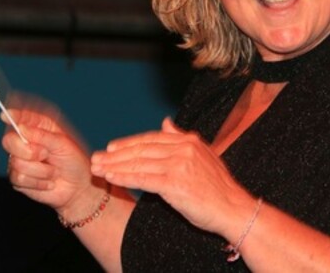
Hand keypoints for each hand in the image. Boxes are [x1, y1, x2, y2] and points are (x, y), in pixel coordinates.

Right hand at [1, 98, 103, 216]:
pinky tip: (48, 182)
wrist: (78, 187)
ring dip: (40, 170)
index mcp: (39, 127)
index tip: (6, 115)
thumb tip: (21, 128)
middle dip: (28, 150)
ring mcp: (19, 160)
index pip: (21, 117)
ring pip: (16, 162)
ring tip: (53, 171)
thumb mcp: (62, 144)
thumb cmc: (74, 161)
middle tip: (45, 154)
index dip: (12, 115)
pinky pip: (20, 178)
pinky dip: (38, 182)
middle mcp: (26, 142)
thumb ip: (42, 136)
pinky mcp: (18, 179)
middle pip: (9, 140)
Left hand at [90, 117, 253, 236]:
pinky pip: (142, 178)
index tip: (111, 147)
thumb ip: (181, 138)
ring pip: (138, 163)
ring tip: (97, 168)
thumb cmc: (218, 187)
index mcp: (189, 140)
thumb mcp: (203, 155)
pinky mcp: (174, 183)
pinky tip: (110, 178)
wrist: (232, 208)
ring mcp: (179, 165)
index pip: (152, 138)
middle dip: (116, 154)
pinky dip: (123, 177)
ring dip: (114, 165)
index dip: (129, 142)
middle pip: (142, 149)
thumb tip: (165, 122)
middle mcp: (183, 149)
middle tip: (96, 157)